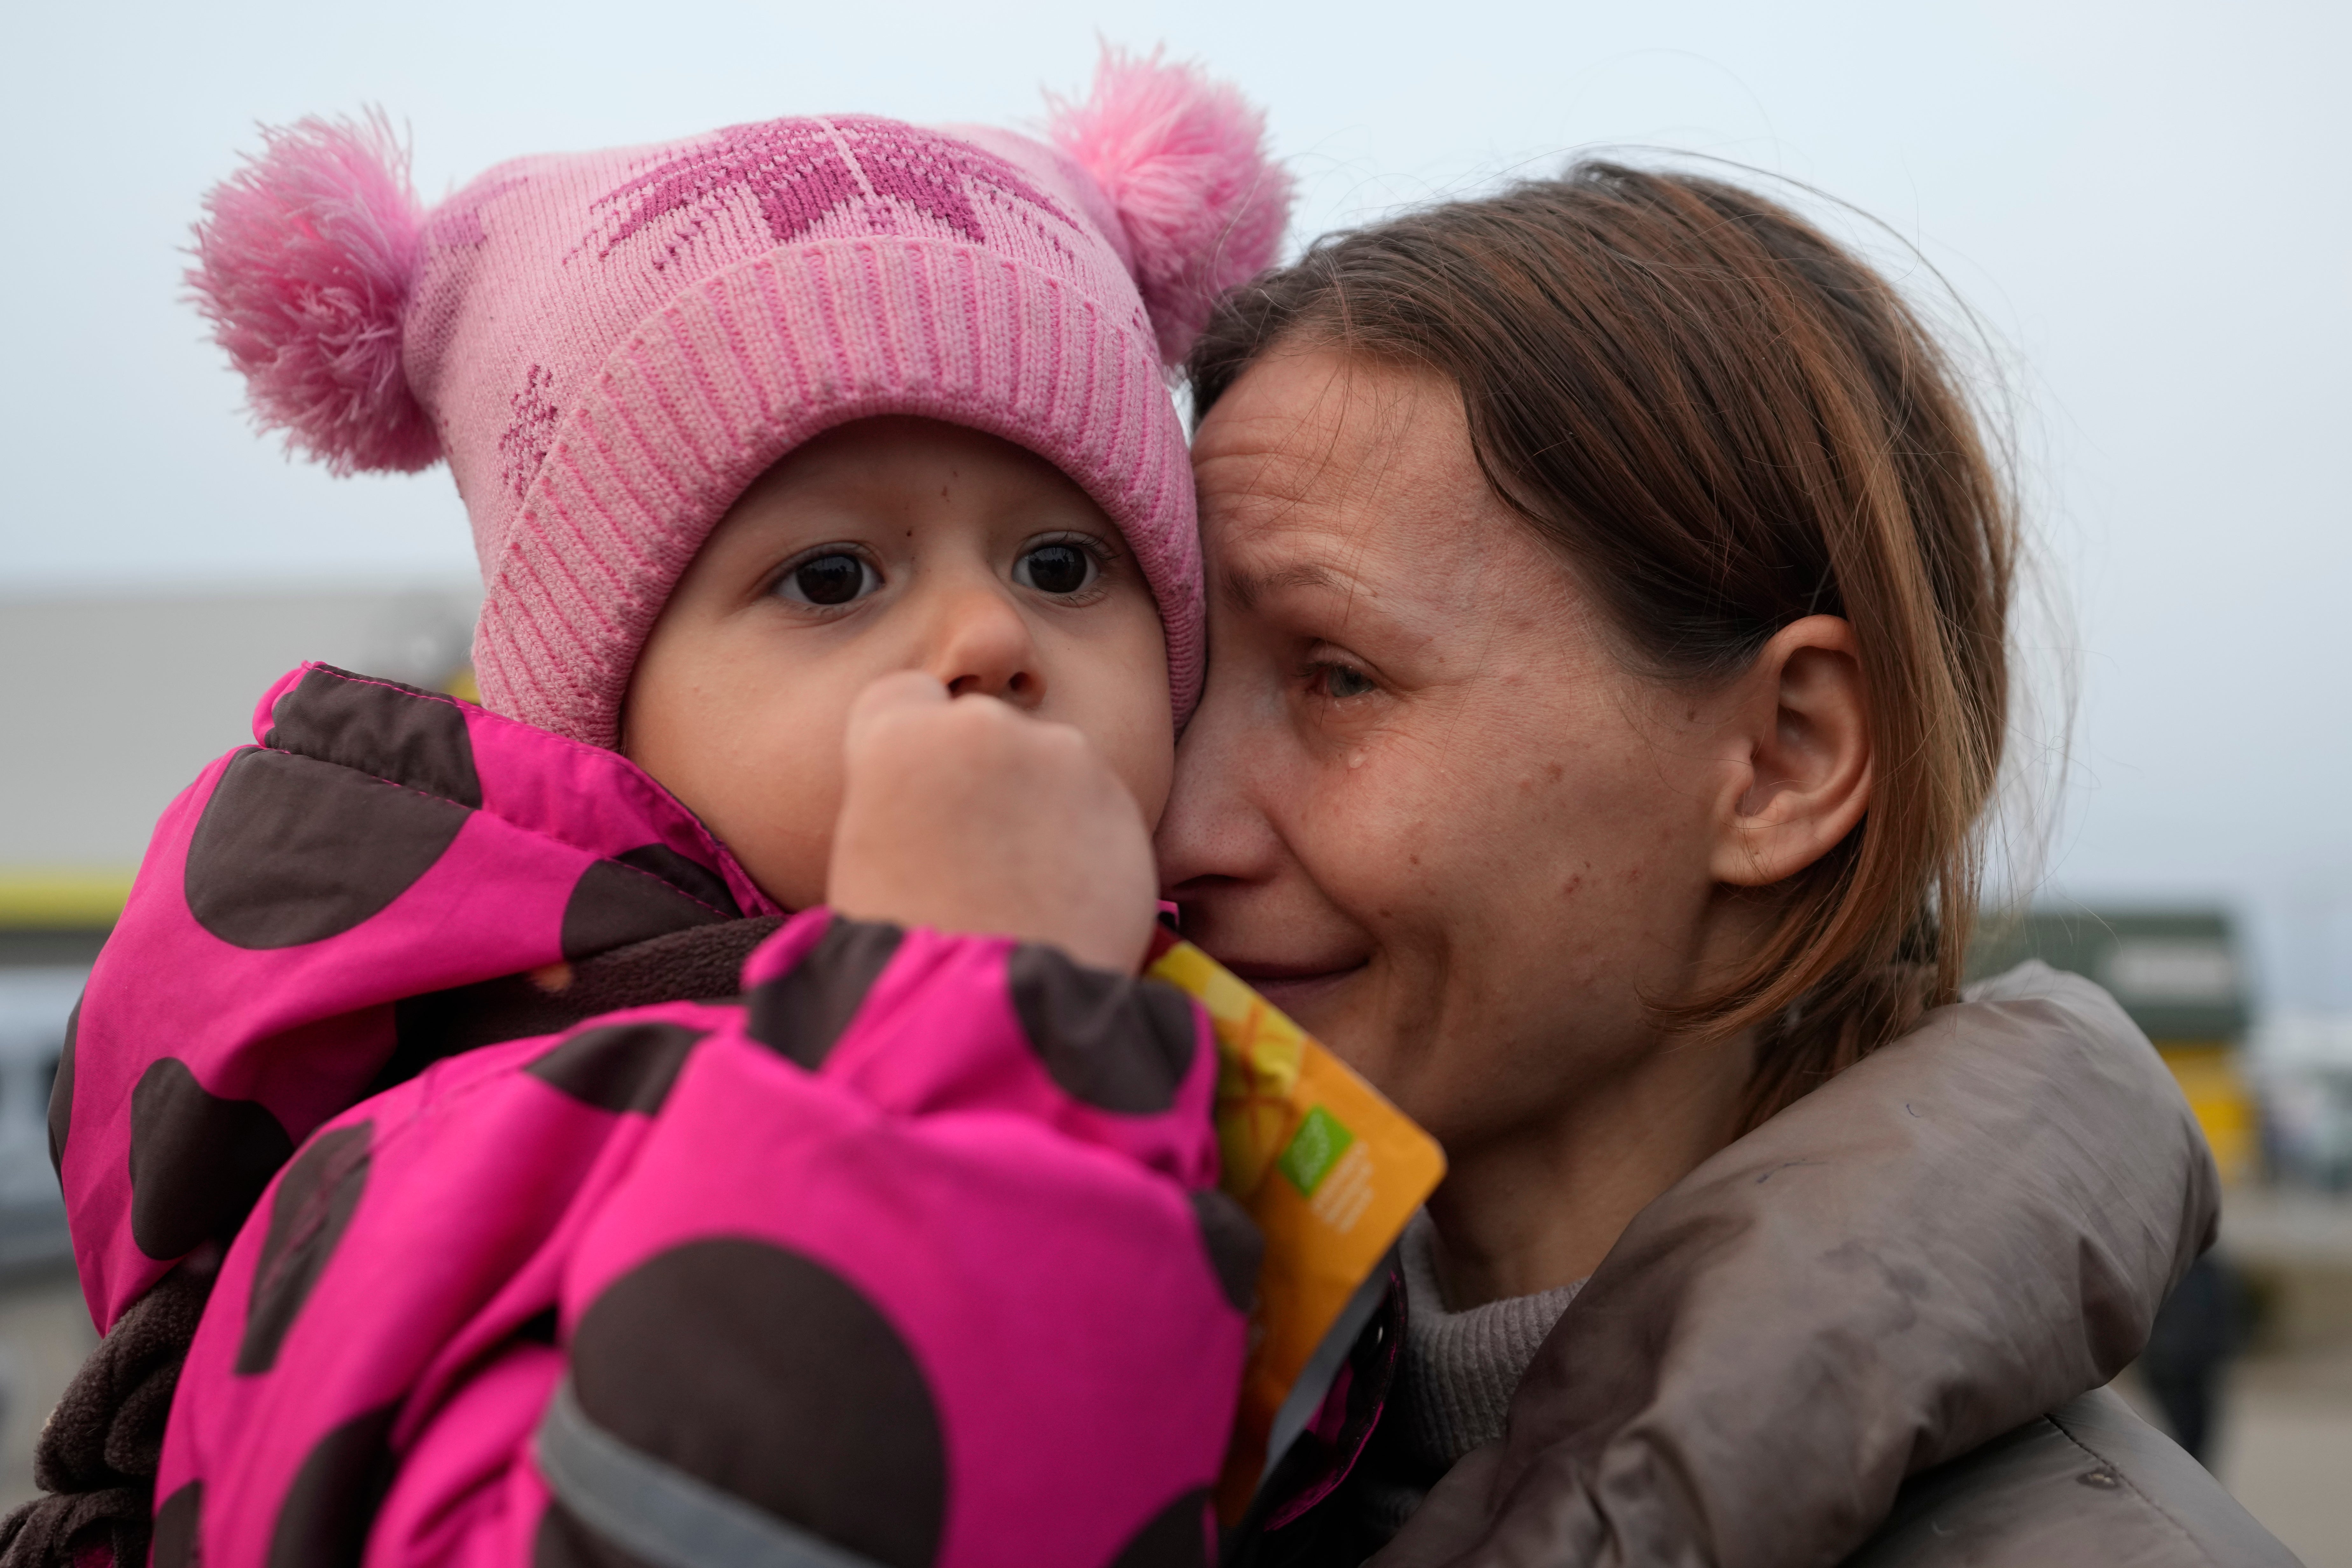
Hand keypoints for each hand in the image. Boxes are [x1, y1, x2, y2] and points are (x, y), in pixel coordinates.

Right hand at [826, 672, 1158, 973]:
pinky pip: (1098, 807)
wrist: (989, 1016)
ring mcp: (1064, 759)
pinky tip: (1065, 898)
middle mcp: (986, 725)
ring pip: (1051, 765)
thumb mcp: (866, 857)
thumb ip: (902, 797)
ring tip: (1024, 888)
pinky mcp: (1123, 804)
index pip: (909, 697)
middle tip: (977, 859)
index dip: (914, 744)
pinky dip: (1087, 841)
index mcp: (901, 735)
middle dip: (986, 777)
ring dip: (1042, 807)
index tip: (922, 795)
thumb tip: (930, 795)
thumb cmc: (905, 951)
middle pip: (985, 731)